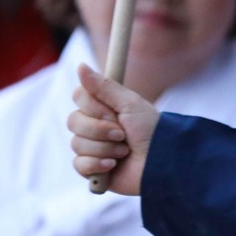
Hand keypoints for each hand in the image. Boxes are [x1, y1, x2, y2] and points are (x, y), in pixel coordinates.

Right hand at [66, 64, 158, 195]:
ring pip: (76, 144)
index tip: (113, 112)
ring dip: (105, 148)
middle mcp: (95, 126)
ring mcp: (92, 148)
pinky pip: (79, 164)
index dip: (93, 106)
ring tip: (125, 151)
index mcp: (103, 108)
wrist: (162, 162)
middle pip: (73, 121)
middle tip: (123, 135)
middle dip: (100, 129)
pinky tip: (114, 165)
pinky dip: (98, 165)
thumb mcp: (130, 104)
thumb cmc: (150, 130)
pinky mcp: (92, 169)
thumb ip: (104, 86)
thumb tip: (80, 65)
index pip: (78, 96)